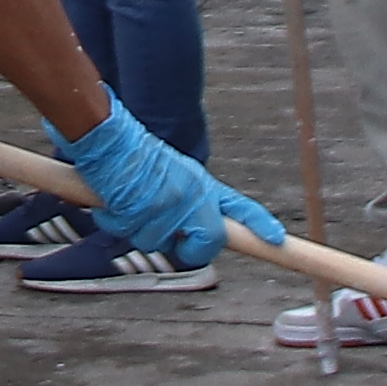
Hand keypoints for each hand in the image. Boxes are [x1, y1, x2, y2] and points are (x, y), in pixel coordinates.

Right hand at [56, 106, 288, 270]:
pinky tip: (111, 201)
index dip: (258, 223)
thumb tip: (184, 234)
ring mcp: (169, 205)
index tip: (277, 239)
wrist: (109, 137)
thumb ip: (185, 202)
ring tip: (127, 203)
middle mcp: (191, 195)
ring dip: (137, 230)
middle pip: (206, 243)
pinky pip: (128, 232)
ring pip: (158, 242)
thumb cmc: (133, 154)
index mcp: (200, 184)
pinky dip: (114, 222)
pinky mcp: (142, 211)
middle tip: (164, 233)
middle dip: (187, 248)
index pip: (237, 206)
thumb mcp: (171, 174)